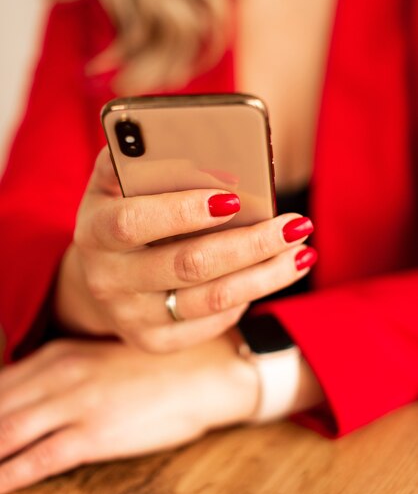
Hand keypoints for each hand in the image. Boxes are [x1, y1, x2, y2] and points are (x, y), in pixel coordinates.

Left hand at [0, 338, 257, 493]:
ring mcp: (75, 403)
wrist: (204, 369)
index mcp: (57, 355)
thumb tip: (26, 396)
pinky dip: (8, 476)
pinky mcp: (95, 433)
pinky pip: (39, 459)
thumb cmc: (154, 366)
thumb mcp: (98, 357)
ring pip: (6, 432)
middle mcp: (58, 375)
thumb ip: (60, 372)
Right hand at [55, 148, 315, 351]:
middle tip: (296, 225)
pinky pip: (212, 322)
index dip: (182, 211)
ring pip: (211, 299)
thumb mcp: (118, 181)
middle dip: (250, 244)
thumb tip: (203, 151)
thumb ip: (144, 160)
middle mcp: (107, 279)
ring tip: (302, 251)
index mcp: (94, 230)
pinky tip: (270, 273)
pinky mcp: (155, 341)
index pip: (135, 222)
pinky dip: (248, 296)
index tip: (233, 198)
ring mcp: (130, 317)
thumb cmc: (122, 212)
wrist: (102, 272)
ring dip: (265, 275)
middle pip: (187, 265)